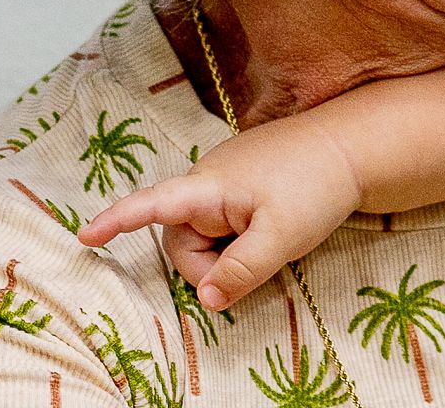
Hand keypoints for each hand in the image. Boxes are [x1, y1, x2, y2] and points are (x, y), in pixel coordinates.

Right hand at [78, 117, 361, 310]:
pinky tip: (274, 227)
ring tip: (272, 237)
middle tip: (256, 261)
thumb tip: (206, 300)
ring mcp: (227, 178)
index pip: (152, 205)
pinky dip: (242, 236)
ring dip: (230, 250)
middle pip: (183, 240)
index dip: (117, 222)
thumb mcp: (282, 237)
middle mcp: (208, 177)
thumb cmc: (318, 185)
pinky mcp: (245, 181)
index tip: (85, 236)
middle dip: (209, 263)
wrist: (360, 145)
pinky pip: (227, 220)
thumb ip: (241, 272)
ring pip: (207, 234)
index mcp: (208, 185)